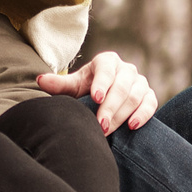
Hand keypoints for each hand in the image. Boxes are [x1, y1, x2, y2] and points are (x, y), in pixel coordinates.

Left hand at [37, 50, 158, 133]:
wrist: (105, 97)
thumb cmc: (86, 90)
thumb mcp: (73, 87)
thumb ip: (59, 84)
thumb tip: (40, 80)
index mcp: (107, 61)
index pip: (106, 70)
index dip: (102, 84)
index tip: (95, 99)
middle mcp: (126, 69)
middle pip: (121, 87)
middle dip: (110, 108)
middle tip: (99, 126)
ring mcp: (140, 82)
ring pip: (135, 96)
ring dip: (122, 115)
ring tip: (108, 130)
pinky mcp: (149, 96)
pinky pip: (150, 103)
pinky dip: (143, 114)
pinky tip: (132, 126)